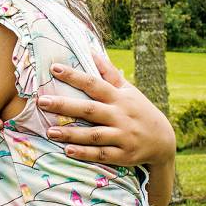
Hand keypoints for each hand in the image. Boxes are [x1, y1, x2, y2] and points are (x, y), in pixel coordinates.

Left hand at [37, 53, 175, 167]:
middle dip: (65, 105)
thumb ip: (108, 73)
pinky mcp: (123, 155)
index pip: (94, 83)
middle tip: (42, 101)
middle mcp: (120, 116)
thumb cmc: (138, 110)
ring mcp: (122, 136)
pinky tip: (68, 150)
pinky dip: (85, 153)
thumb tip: (90, 51)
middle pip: (89, 109)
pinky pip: (102, 155)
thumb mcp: (128, 90)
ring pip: (94, 135)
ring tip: (49, 131)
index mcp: (119, 97)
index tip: (54, 68)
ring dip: (71, 133)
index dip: (75, 76)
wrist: (163, 140)